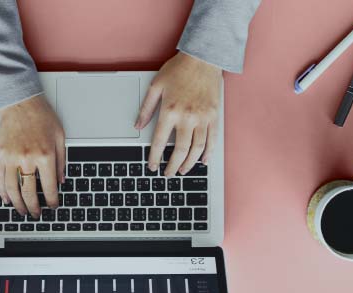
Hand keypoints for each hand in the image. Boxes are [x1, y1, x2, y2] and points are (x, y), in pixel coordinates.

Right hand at [0, 94, 65, 218]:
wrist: (20, 101)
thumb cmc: (40, 116)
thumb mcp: (59, 137)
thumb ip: (61, 162)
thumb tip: (60, 181)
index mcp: (45, 156)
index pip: (49, 188)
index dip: (51, 201)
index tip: (52, 206)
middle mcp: (27, 159)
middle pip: (29, 193)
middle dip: (34, 208)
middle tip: (36, 214)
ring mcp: (11, 158)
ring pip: (12, 190)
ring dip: (17, 204)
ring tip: (22, 211)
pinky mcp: (0, 155)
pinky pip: (0, 179)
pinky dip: (3, 192)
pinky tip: (7, 199)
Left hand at [135, 52, 221, 176]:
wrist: (203, 57)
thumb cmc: (179, 69)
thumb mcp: (156, 85)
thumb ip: (146, 108)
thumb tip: (138, 126)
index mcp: (170, 110)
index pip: (160, 141)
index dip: (155, 157)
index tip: (153, 166)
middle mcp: (187, 116)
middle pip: (180, 150)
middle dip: (172, 166)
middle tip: (168, 174)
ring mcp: (203, 117)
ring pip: (196, 149)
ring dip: (189, 163)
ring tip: (182, 170)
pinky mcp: (214, 116)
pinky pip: (212, 140)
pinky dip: (208, 153)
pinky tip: (202, 161)